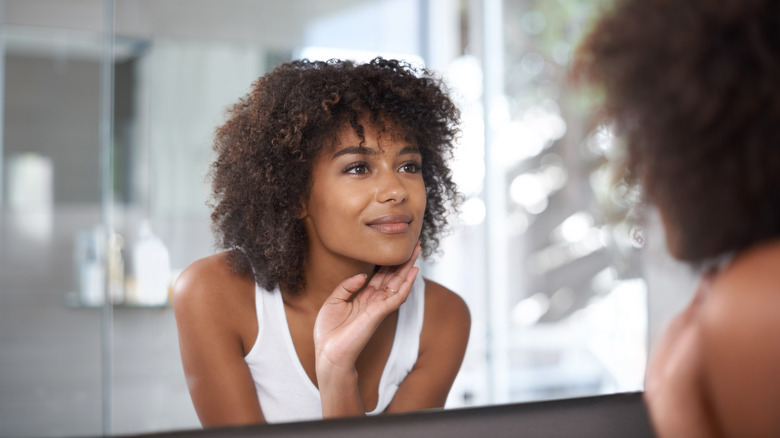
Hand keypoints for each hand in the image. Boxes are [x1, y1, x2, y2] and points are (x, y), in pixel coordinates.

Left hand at [313, 243, 420, 373]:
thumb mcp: (333, 301)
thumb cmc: (329, 332)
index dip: (389, 262)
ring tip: (417, 251)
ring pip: (399, 283)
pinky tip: (413, 271)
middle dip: (403, 261)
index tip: (396, 248)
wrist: (328, 353)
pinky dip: (407, 283)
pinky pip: (397, 296)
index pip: (380, 276)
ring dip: (409, 267)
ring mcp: (379, 307)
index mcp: (363, 298)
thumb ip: (347, 286)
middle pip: (393, 277)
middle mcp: (374, 301)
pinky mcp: (379, 313)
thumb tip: (363, 275)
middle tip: (415, 244)